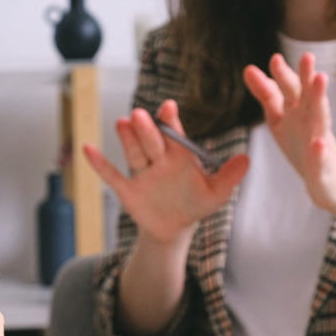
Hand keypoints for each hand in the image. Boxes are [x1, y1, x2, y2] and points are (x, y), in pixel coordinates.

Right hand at [83, 100, 248, 244]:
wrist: (175, 228)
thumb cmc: (195, 205)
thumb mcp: (216, 193)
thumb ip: (229, 176)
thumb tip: (247, 159)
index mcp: (179, 156)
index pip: (174, 135)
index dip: (170, 121)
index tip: (168, 107)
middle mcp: (158, 159)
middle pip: (152, 141)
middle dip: (147, 129)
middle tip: (142, 115)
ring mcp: (142, 173)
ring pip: (134, 153)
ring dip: (127, 139)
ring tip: (122, 123)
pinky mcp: (127, 190)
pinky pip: (112, 175)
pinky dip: (99, 164)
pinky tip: (88, 149)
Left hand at [243, 53, 335, 213]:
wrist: (331, 183)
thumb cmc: (304, 146)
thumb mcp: (281, 119)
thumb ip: (268, 95)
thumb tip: (249, 68)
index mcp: (297, 111)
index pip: (287, 90)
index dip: (281, 76)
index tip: (274, 59)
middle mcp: (310, 121)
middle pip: (307, 97)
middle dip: (306, 77)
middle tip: (307, 57)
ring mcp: (319, 142)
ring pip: (321, 119)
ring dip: (320, 100)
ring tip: (321, 80)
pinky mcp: (323, 167)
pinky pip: (320, 159)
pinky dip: (319, 152)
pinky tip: (318, 145)